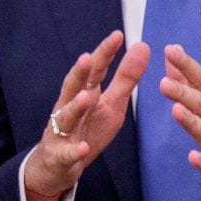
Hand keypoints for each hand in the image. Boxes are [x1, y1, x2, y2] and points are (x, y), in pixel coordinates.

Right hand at [22, 30, 148, 200]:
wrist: (58, 165)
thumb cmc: (88, 128)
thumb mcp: (112, 103)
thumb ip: (126, 78)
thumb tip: (142, 46)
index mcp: (85, 93)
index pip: (94, 70)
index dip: (104, 53)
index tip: (117, 35)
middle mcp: (69, 107)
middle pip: (72, 87)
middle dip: (79, 73)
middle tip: (87, 58)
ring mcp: (61, 131)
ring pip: (66, 117)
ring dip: (75, 107)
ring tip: (86, 98)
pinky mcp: (60, 155)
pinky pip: (66, 153)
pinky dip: (74, 151)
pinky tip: (83, 149)